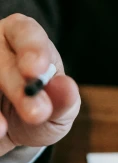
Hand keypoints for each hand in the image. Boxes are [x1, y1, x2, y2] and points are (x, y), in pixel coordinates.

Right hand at [0, 13, 79, 156]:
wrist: (16, 130)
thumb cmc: (42, 108)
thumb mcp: (60, 110)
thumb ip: (65, 101)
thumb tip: (66, 87)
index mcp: (25, 38)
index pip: (26, 32)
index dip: (31, 49)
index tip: (36, 71)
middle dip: (17, 87)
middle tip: (35, 114)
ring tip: (3, 129)